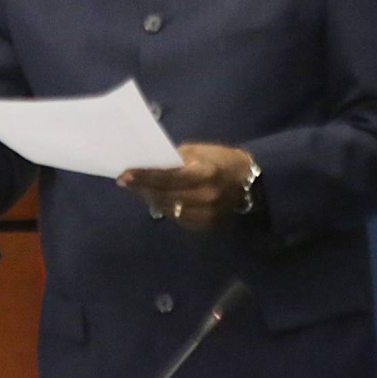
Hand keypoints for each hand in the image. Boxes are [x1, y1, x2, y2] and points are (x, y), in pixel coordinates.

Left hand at [117, 142, 253, 230]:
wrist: (251, 183)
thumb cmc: (222, 160)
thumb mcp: (200, 151)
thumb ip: (176, 159)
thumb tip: (150, 165)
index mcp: (205, 173)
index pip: (167, 177)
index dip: (144, 176)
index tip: (125, 175)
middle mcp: (205, 197)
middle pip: (164, 195)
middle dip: (142, 188)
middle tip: (125, 180)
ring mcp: (206, 215)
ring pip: (168, 209)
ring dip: (150, 198)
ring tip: (138, 188)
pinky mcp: (206, 226)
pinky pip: (177, 217)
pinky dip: (165, 207)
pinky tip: (157, 198)